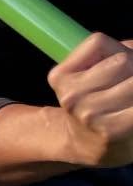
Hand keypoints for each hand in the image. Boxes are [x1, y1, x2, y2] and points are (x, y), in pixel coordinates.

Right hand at [48, 32, 132, 168]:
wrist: (87, 143)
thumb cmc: (96, 100)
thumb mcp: (90, 71)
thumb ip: (115, 50)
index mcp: (60, 77)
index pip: (97, 42)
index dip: (118, 49)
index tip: (121, 66)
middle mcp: (71, 96)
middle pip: (123, 61)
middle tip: (128, 84)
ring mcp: (90, 115)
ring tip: (130, 98)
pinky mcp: (112, 130)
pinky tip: (132, 111)